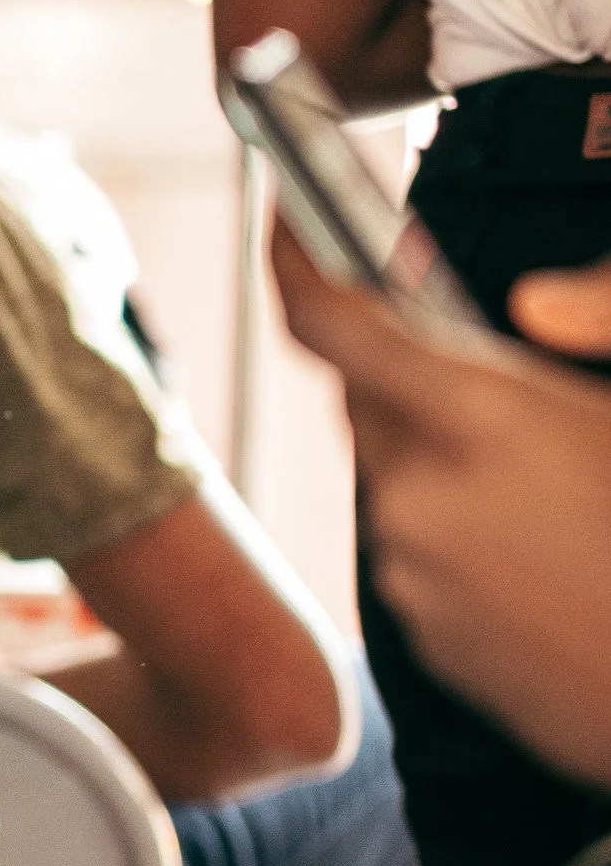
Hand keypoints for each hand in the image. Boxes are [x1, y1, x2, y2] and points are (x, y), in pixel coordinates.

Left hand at [273, 223, 610, 787]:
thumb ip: (586, 331)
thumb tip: (530, 306)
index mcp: (480, 419)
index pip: (335, 323)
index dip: (295, 263)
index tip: (284, 226)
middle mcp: (423, 494)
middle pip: (369, 403)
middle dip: (413, 380)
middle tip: (500, 392)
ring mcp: (415, 574)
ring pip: (400, 483)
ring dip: (447, 468)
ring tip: (554, 497)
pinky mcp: (424, 639)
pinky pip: (419, 557)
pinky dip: (459, 539)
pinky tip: (545, 557)